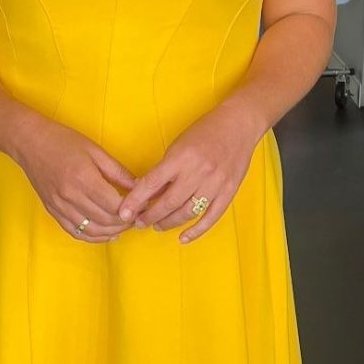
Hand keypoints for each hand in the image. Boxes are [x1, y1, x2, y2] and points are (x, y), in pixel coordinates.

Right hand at [18, 117, 136, 240]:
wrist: (30, 143)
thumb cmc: (64, 141)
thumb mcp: (96, 151)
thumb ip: (118, 172)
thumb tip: (139, 188)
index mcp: (84, 178)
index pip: (114, 205)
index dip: (131, 209)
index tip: (141, 207)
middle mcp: (71, 196)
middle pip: (105, 220)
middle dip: (125, 222)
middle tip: (136, 217)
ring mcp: (60, 207)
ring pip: (92, 231)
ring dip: (112, 233)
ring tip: (124, 226)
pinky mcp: (53, 212)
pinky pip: (75, 232)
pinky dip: (93, 237)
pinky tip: (106, 234)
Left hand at [116, 102, 261, 242]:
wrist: (239, 124)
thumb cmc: (205, 131)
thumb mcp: (179, 145)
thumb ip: (165, 170)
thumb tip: (147, 193)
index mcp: (181, 157)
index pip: (152, 183)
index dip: (136, 201)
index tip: (124, 213)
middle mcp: (198, 172)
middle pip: (168, 203)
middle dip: (150, 216)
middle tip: (139, 223)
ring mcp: (215, 183)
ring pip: (187, 212)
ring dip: (168, 223)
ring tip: (157, 226)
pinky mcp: (228, 192)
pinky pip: (211, 217)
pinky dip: (196, 231)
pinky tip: (183, 238)